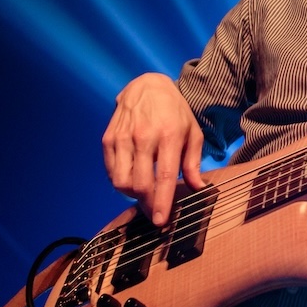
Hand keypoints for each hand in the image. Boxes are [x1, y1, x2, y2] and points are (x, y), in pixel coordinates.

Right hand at [101, 73, 205, 225]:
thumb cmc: (175, 112)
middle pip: (140, 184)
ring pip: (121, 181)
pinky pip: (111, 172)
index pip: (163, 176)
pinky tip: (132, 178)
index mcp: (169, 136)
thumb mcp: (193, 133)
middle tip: (156, 210)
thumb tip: (198, 187)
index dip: (161, 201)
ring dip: (133, 194)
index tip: (161, 221)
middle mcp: (143, 137)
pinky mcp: (108, 138)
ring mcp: (122, 137)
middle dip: (147, 204)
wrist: (148, 85)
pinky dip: (120, 182)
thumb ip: (194, 162)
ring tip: (145, 191)